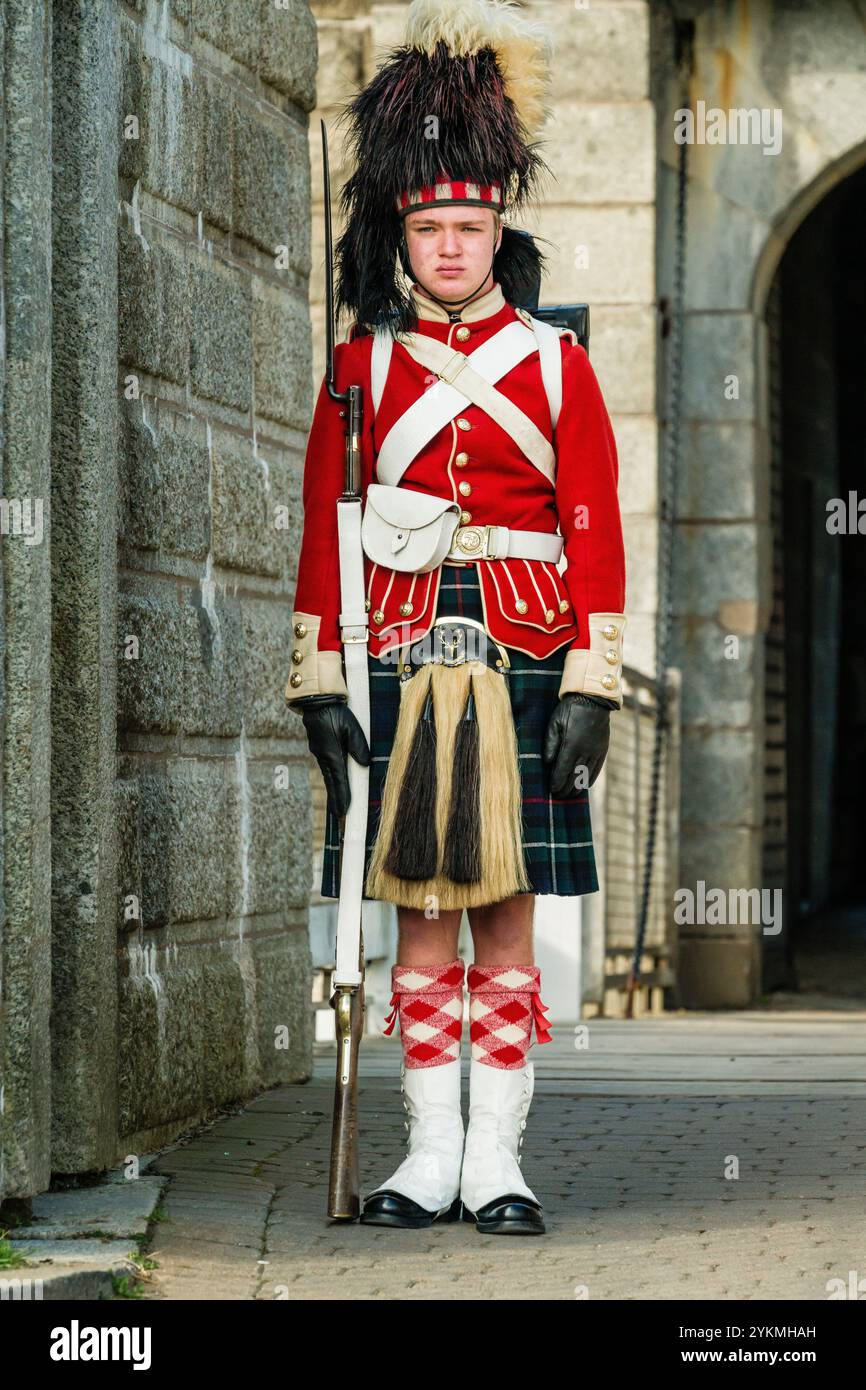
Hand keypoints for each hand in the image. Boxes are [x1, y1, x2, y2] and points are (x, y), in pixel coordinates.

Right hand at [291, 694, 370, 817]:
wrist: (317, 701)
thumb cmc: (335, 712)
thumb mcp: (351, 727)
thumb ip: (359, 745)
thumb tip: (365, 763)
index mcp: (332, 753)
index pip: (339, 780)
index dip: (341, 797)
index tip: (343, 812)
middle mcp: (324, 756)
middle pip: (332, 784)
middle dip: (336, 801)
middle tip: (339, 819)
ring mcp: (320, 753)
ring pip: (329, 777)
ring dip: (333, 793)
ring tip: (337, 810)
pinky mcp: (320, 749)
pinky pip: (327, 769)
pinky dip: (331, 781)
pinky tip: (334, 787)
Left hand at [542, 692, 613, 795]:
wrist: (593, 699)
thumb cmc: (570, 709)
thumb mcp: (555, 723)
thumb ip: (551, 743)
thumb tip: (548, 762)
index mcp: (571, 745)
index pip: (562, 770)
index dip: (557, 782)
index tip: (552, 790)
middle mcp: (585, 751)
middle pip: (574, 777)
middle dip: (566, 788)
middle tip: (559, 796)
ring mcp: (596, 751)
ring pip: (586, 775)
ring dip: (577, 787)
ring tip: (570, 794)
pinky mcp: (603, 749)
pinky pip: (597, 769)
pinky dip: (590, 779)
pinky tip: (585, 785)